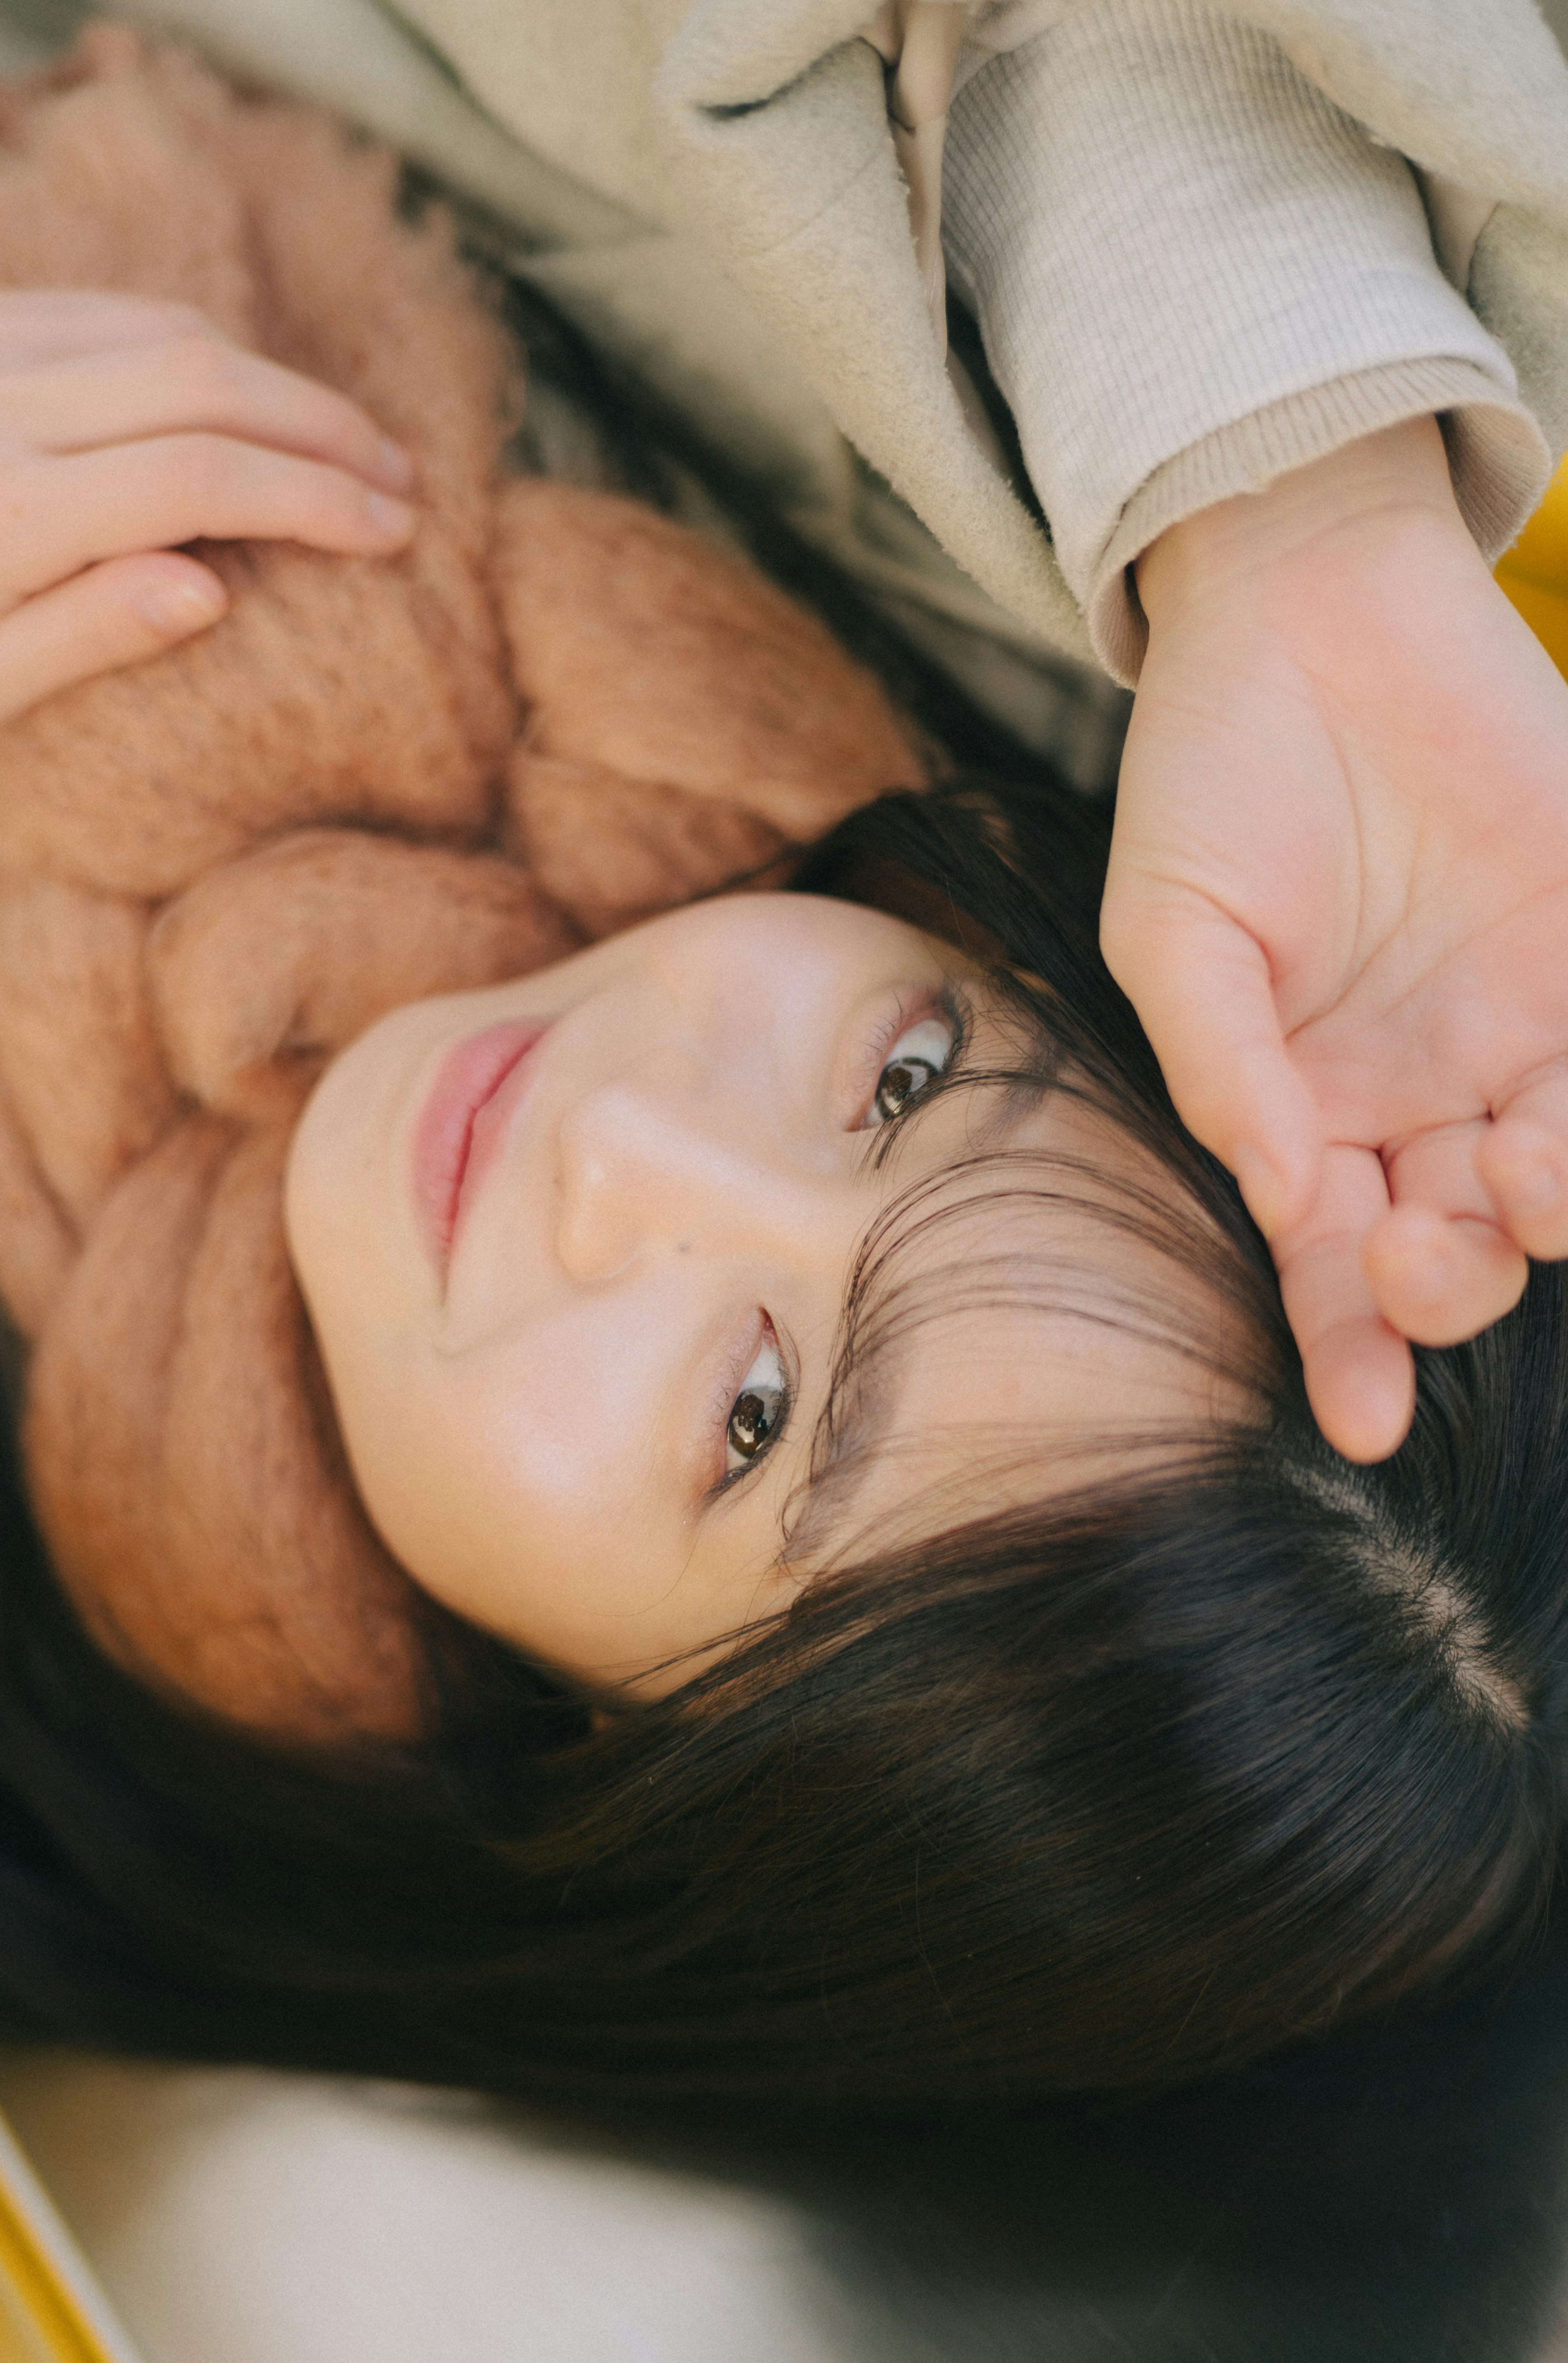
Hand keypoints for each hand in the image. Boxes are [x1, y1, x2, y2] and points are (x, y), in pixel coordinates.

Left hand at [0, 287, 415, 725]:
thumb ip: (92, 632)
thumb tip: (214, 585)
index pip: (198, 477)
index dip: (313, 497)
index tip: (390, 529)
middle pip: (202, 381)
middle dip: (322, 427)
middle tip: (401, 478)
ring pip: (166, 331)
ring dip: (275, 383)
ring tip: (346, 443)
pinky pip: (109, 313)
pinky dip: (199, 351)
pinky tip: (247, 401)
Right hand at [1102, 417, 1567, 1461]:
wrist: (1309, 603)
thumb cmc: (1210, 775)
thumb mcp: (1171, 931)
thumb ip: (1224, 1068)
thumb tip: (1279, 1200)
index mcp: (1311, 1113)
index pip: (1336, 1262)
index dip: (1352, 1348)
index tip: (1363, 1422)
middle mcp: (1419, 1095)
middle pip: (1454, 1244)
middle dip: (1448, 1287)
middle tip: (1423, 1253)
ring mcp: (1516, 1027)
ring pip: (1550, 1176)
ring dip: (1541, 1214)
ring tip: (1514, 1172)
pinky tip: (1558, 1136)